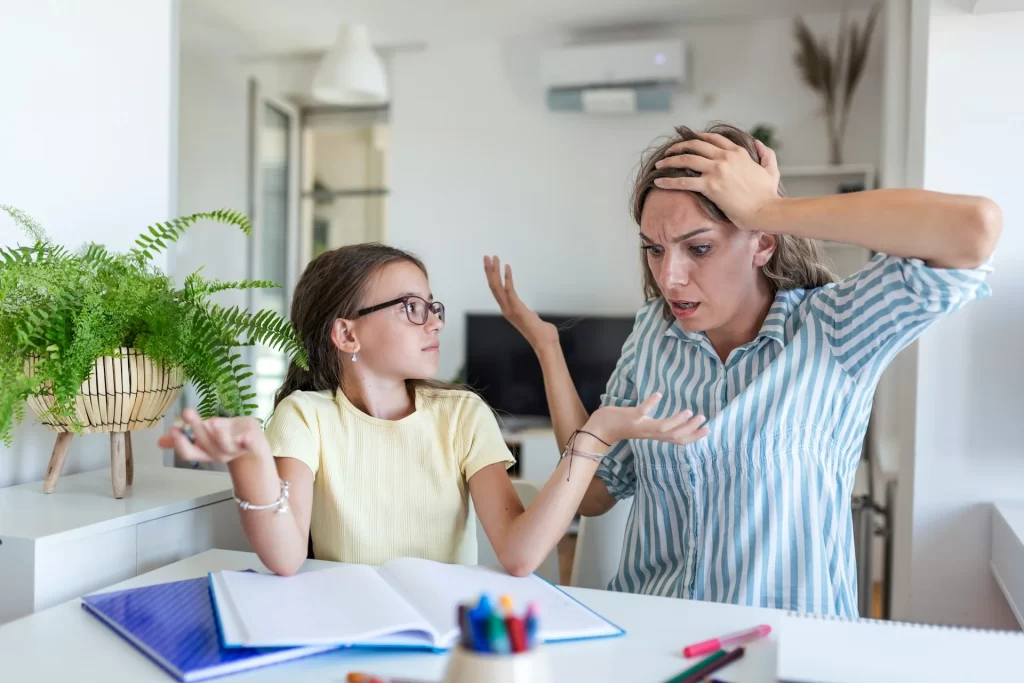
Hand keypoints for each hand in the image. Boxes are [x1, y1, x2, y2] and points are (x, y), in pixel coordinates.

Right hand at [158, 409, 267, 464]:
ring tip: (214, 422)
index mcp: (203, 452)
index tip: (173, 429)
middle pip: (204, 442)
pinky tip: (247, 436)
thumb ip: (184, 438)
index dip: (180, 443)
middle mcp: (217, 454)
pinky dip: (248, 441)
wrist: (251, 443)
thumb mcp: (202, 436)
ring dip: (219, 434)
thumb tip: (159, 442)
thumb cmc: (223, 436)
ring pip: (224, 444)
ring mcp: (234, 450)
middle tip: (187, 412)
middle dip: (196, 427)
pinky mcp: (249, 443)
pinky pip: (249, 444)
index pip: (188, 452)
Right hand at [483, 255, 558, 348]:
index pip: (497, 291)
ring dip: (494, 271)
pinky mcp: (517, 308)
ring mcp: (510, 309)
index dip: (493, 277)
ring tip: (493, 258)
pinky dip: (508, 277)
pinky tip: (507, 267)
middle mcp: (506, 309)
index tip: (493, 264)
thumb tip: (532, 316)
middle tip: (487, 257)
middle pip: (493, 286)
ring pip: (497, 287)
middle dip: (489, 271)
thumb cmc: (541, 333)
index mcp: (508, 310)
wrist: (544, 342)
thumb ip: (529, 315)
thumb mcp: (532, 320)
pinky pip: (509, 290)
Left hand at [585, 393, 709, 446]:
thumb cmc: (620, 425)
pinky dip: (651, 404)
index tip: (708, 429)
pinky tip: (659, 394)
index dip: (694, 436)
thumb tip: (669, 423)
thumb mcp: (642, 426)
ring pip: (663, 428)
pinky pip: (642, 412)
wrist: (598, 430)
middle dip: (690, 429)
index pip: (678, 440)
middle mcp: (649, 433)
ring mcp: (640, 426)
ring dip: (677, 421)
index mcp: (654, 435)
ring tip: (689, 410)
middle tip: (703, 418)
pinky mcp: (630, 417)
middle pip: (674, 436)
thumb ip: (655, 425)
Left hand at [652, 133, 780, 230]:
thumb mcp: (771, 169)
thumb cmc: (768, 194)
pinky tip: (658, 182)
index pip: (713, 139)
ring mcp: (717, 170)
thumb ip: (766, 154)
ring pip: (686, 159)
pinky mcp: (710, 186)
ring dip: (669, 160)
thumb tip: (758, 143)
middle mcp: (725, 157)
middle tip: (668, 152)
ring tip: (659, 164)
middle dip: (678, 147)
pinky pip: (683, 181)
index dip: (697, 138)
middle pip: (695, 146)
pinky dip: (668, 180)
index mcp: (737, 152)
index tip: (687, 141)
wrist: (765, 210)